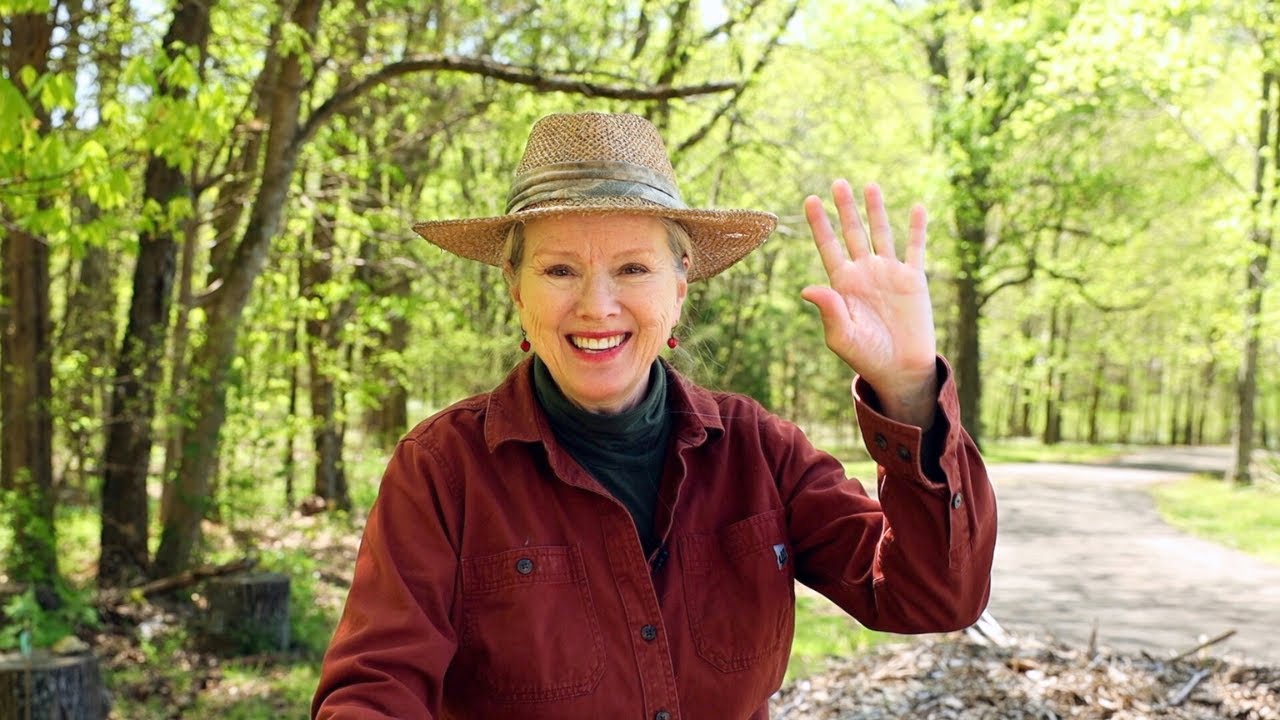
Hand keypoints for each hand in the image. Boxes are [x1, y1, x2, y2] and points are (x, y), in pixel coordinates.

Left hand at [801, 180, 937, 427]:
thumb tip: (808, 287)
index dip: (820, 224)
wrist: (900, 369)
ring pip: (881, 233)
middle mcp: (864, 273)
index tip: (810, 199)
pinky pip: (915, 248)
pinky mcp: (913, 279)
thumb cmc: (866, 356)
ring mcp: (889, 273)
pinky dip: (917, 229)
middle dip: (846, 208)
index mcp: (843, 285)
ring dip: (876, 210)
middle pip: (853, 233)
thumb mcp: (842, 336)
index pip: (829, 246)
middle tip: (838, 182)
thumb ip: (828, 310)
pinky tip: (917, 208)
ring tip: (869, 185)